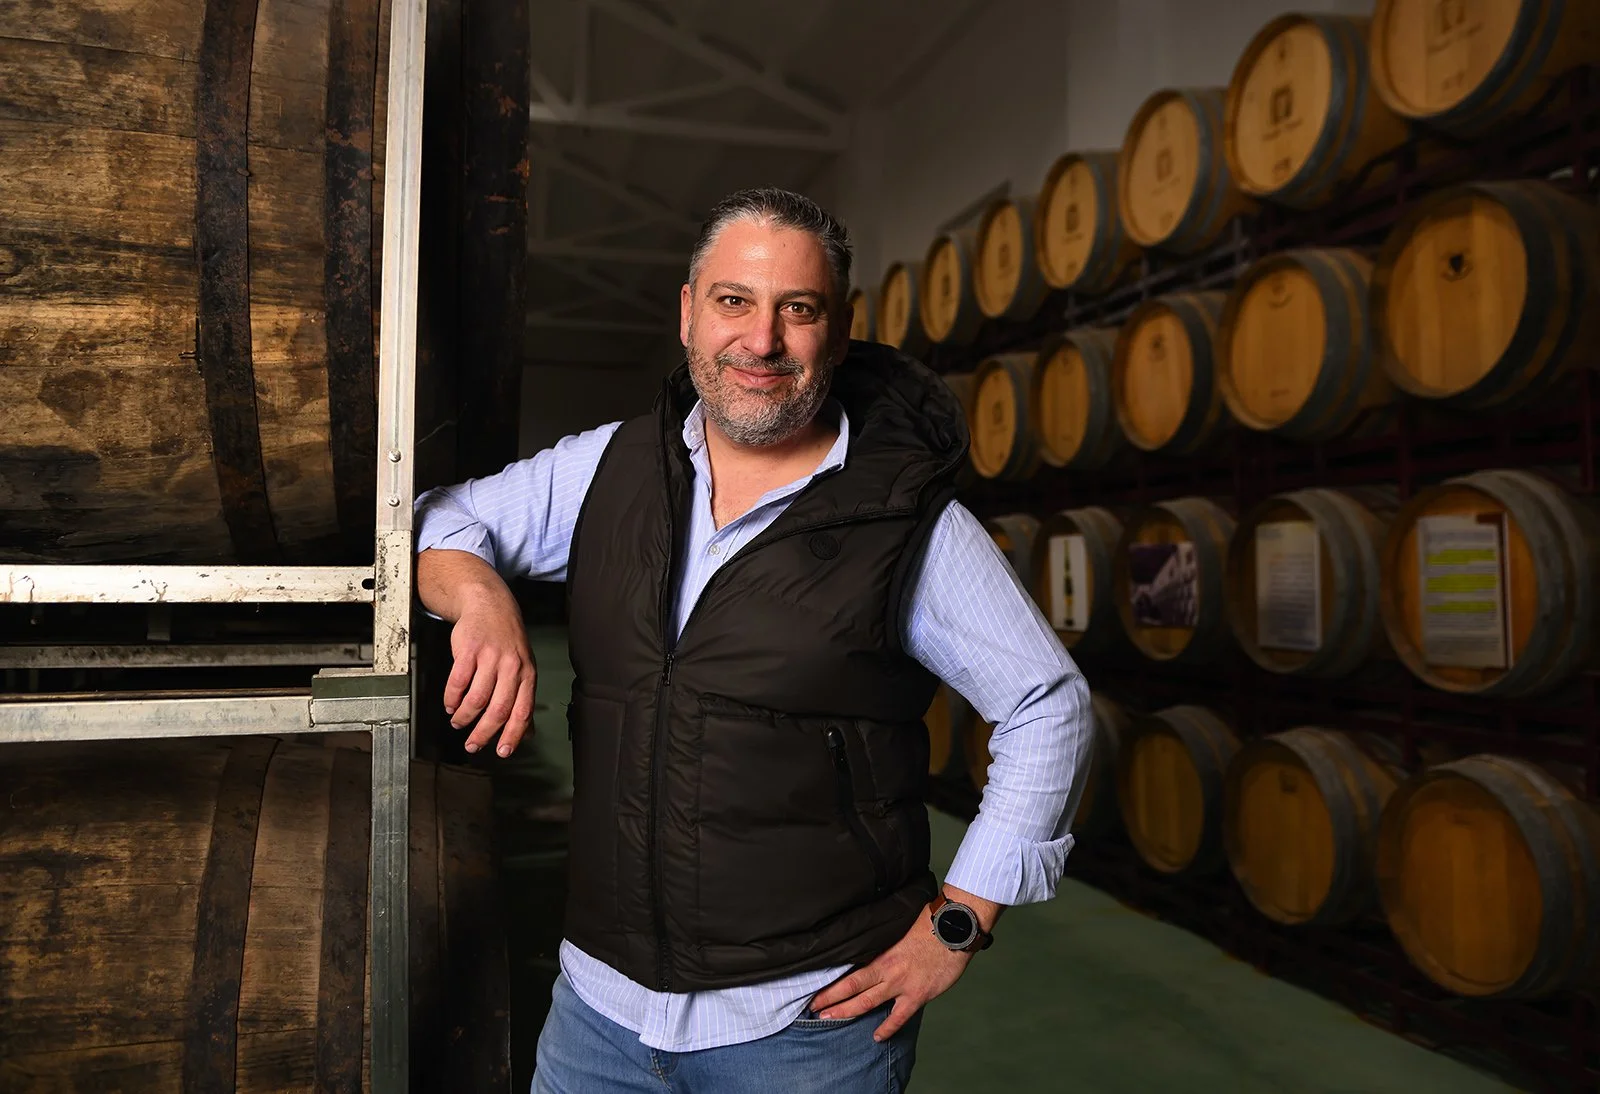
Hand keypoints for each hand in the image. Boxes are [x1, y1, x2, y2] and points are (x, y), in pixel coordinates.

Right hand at [444, 584, 536, 756]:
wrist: (490, 605)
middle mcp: (512, 667)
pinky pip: (458, 681)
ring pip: (477, 698)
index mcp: (527, 674)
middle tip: (472, 745)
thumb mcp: (524, 667)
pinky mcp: (469, 649)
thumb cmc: (508, 640)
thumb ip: (524, 700)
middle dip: (483, 733)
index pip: (522, 711)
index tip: (502, 752)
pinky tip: (450, 704)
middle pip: (498, 709)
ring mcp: (490, 657)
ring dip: (464, 716)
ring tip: (458, 722)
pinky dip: (452, 698)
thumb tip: (527, 733)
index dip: (512, 735)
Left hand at [806, 887, 999, 1041]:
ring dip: (848, 1012)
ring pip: (868, 1002)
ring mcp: (902, 985)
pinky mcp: (919, 994)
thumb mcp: (899, 927)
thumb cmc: (929, 923)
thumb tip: (870, 936)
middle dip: (830, 1001)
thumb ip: (884, 939)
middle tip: (813, 1010)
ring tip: (829, 1019)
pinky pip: (899, 1017)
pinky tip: (877, 1037)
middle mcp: (887, 971)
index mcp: (881, 954)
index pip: (848, 973)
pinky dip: (887, 1028)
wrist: (954, 929)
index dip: (830, 985)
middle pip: (851, 989)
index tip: (814, 992)